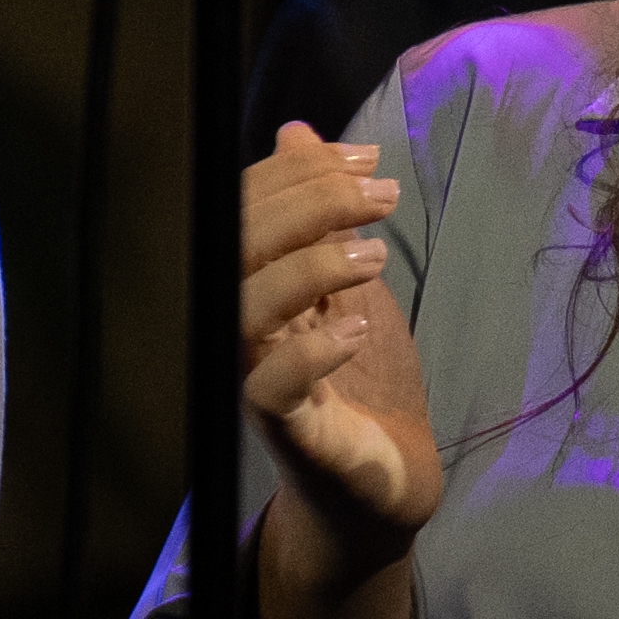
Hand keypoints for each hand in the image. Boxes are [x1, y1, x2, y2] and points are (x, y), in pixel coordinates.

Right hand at [234, 122, 439, 618]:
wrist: (387, 485)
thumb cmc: (361, 384)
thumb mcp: (351, 285)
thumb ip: (322, 218)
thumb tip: (296, 132)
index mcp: (252, 290)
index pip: (241, 214)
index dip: (293, 177)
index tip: (362, 158)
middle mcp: (239, 333)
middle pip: (232, 250)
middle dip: (305, 205)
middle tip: (379, 192)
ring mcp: (254, 383)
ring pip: (241, 311)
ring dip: (307, 266)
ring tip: (373, 252)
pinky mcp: (288, 434)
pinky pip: (269, 388)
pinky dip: (310, 350)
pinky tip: (355, 325)